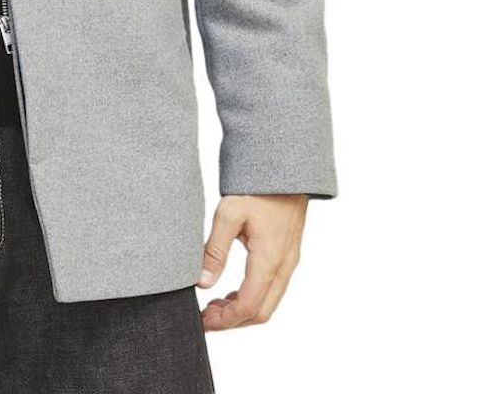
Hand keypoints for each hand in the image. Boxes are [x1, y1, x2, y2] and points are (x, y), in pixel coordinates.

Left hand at [196, 193, 307, 329]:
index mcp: (269, 260)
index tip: (203, 321)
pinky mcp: (287, 255)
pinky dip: (252, 298)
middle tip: (205, 318)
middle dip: (233, 321)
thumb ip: (215, 250)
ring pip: (268, 303)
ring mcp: (288, 262)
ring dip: (243, 311)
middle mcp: (283, 267)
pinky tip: (231, 291)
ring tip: (214, 306)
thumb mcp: (228, 214)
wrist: (286, 170)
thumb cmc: (257, 188)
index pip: (249, 306)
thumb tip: (202, 283)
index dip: (226, 320)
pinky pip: (272, 289)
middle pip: (261, 312)